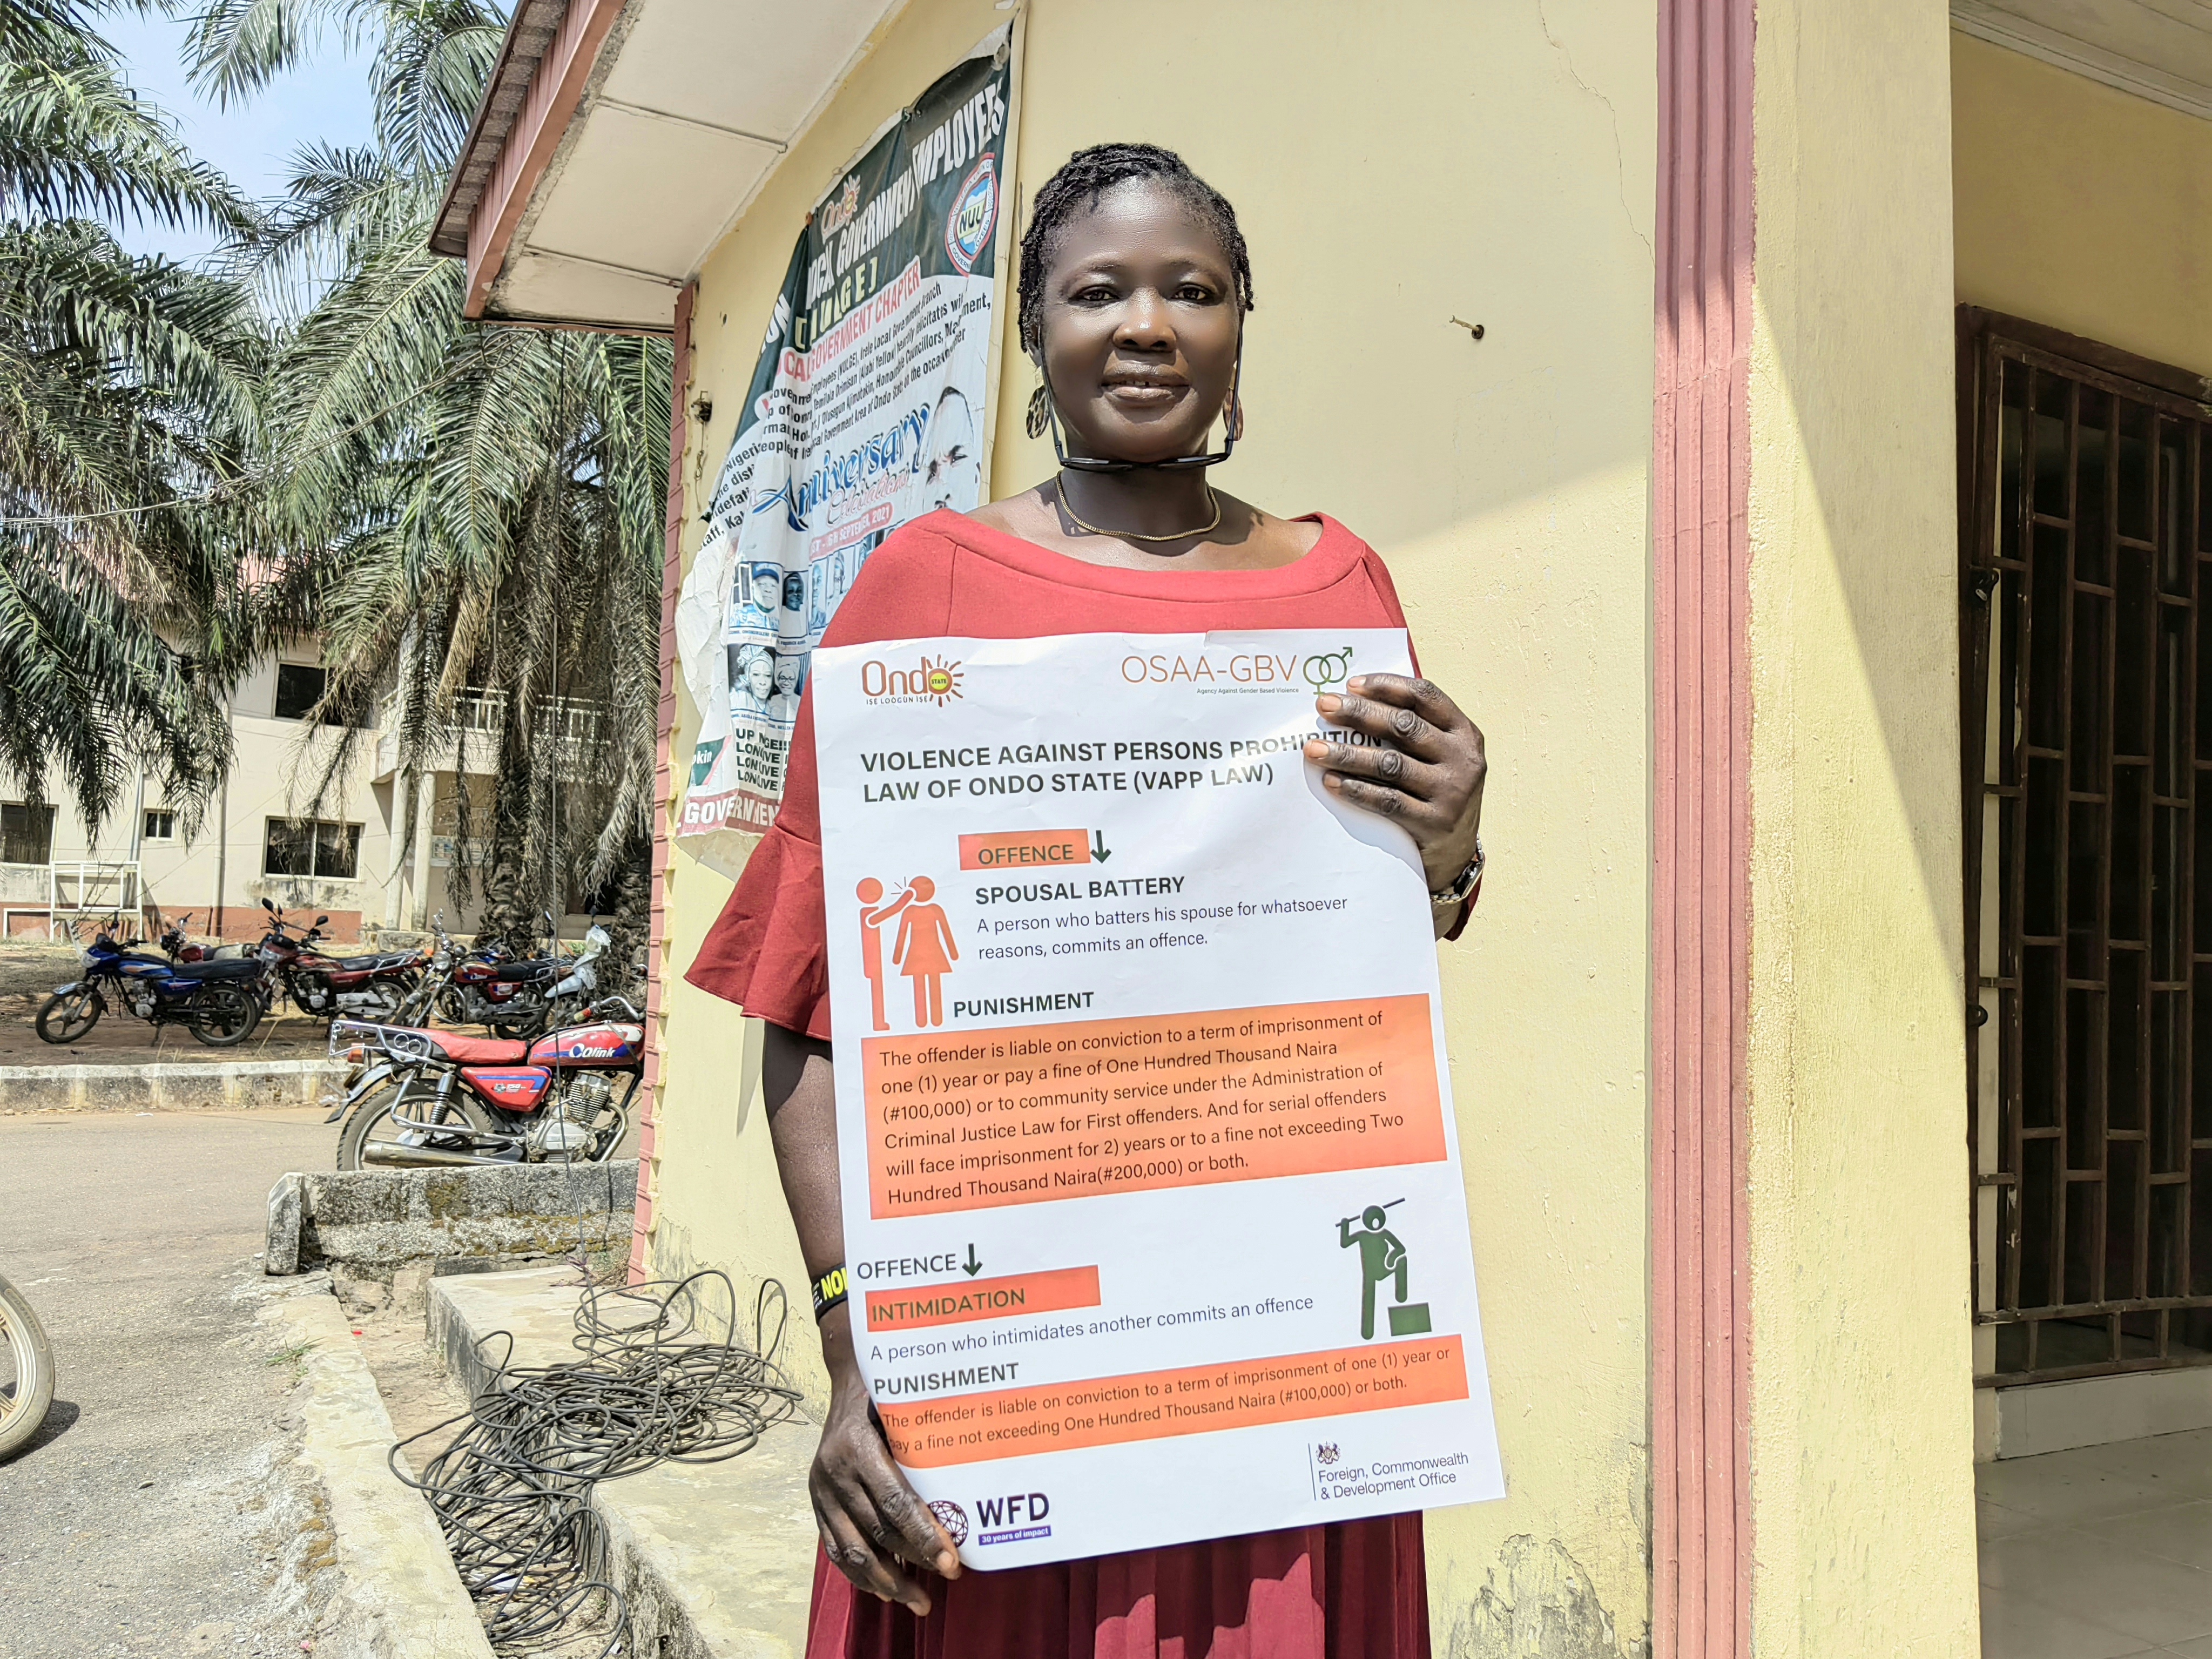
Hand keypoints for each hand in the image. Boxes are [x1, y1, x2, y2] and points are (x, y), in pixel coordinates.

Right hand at [809, 1323, 958, 1614]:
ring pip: (853, 1551)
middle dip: (914, 1563)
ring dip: (887, 1581)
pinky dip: (860, 1574)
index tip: (951, 1561)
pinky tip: (885, 1589)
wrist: (846, 1382)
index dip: (925, 1536)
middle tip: (947, 1578)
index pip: (895, 1503)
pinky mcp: (816, 1503)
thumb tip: (975, 1486)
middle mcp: (834, 1472)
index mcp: (857, 1447)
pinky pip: (835, 1549)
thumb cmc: (886, 1393)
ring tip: (919, 1601)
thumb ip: (927, 1445)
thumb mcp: (904, 1409)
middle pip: (877, 1533)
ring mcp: (821, 1491)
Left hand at [1303, 672, 1486, 898]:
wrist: (1457, 852)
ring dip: (1348, 754)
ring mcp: (1451, 792)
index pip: (1425, 696)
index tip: (1351, 685)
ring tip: (1314, 748)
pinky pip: (1388, 801)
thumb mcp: (1441, 755)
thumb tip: (1354, 699)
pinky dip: (1357, 789)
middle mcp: (1462, 759)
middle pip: (1404, 727)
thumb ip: (1414, 729)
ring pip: (1391, 764)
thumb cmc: (1437, 791)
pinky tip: (1331, 781)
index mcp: (1464, 732)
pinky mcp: (1433, 822)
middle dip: (1359, 713)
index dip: (1387, 686)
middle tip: (1323, 706)